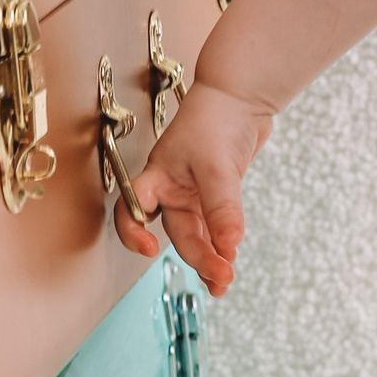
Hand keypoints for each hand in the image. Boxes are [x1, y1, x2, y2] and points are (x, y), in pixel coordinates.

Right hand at [115, 80, 273, 295]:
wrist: (244, 95)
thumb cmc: (217, 117)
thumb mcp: (216, 166)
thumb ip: (221, 207)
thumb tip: (229, 244)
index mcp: (157, 178)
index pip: (131, 211)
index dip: (133, 234)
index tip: (150, 251)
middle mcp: (172, 188)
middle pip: (177, 232)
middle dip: (197, 257)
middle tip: (219, 278)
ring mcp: (195, 191)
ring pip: (198, 232)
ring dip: (211, 256)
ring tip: (224, 281)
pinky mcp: (217, 191)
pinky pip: (215, 224)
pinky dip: (223, 241)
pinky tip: (230, 257)